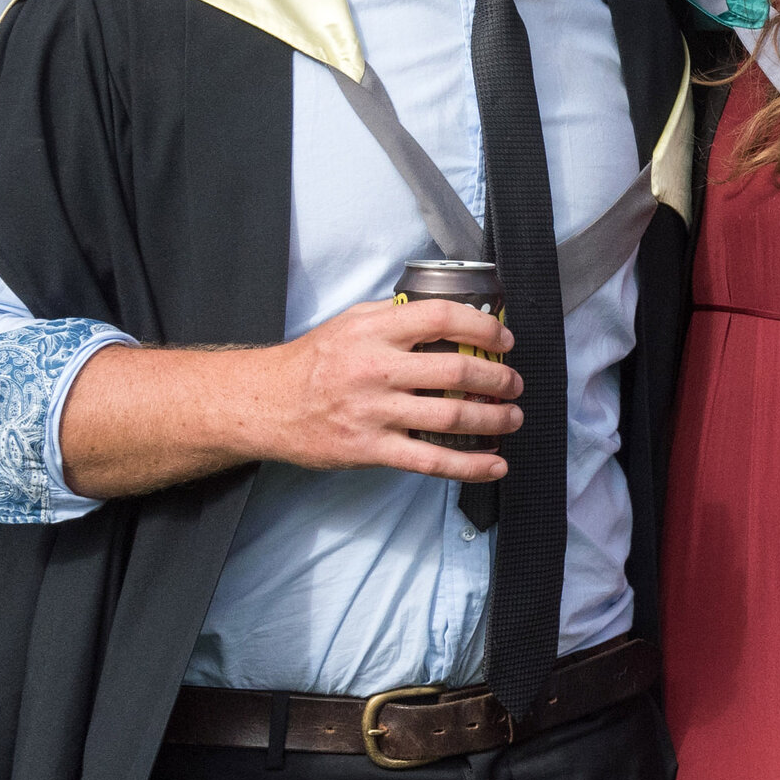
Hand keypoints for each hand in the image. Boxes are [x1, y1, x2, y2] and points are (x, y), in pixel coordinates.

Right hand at [234, 298, 521, 480]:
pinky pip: (430, 461)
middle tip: (513, 383)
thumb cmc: (313, 362)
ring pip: (451, 418)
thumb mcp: (351, 322)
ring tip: (512, 417)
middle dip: (499, 379)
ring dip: (494, 419)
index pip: (441, 318)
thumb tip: (450, 314)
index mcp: (373, 332)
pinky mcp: (370, 448)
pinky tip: (495, 464)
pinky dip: (470, 466)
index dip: (483, 328)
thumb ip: (396, 316)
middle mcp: (375, 369)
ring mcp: (373, 412)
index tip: (503, 339)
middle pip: (456, 372)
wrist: (266, 404)